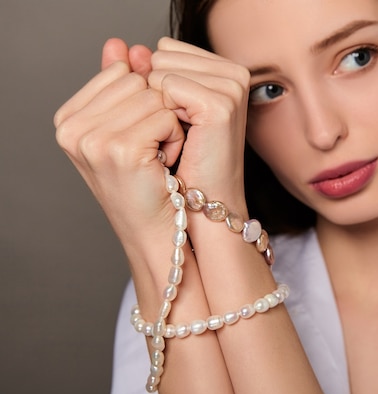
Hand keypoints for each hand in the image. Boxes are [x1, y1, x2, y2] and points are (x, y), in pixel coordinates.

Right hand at [54, 38, 185, 241]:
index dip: (143, 101)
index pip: (120, 72)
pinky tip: (163, 164)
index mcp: (67, 119)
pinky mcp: (121, 149)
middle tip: (150, 151)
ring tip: (157, 158)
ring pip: (155, 97)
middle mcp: (71, 128)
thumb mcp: (127, 128)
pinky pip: (167, 116)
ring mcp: (93, 139)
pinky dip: (175, 138)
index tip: (138, 137)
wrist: (155, 230)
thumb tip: (122, 45)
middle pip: (138, 81)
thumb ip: (120, 85)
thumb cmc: (146, 182)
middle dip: (157, 112)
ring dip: (168, 126)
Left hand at [147, 37, 251, 210]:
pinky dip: (162, 120)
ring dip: (155, 111)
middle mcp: (233, 73)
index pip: (163, 49)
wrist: (196, 210)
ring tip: (179, 140)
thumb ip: (138, 75)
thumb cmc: (177, 167)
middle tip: (176, 135)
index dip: (153, 87)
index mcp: (223, 70)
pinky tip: (181, 143)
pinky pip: (166, 88)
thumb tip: (118, 44)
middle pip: (160, 56)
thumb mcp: (155, 112)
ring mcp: (230, 88)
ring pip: (159, 72)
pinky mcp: (220, 105)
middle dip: (153, 98)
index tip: (173, 121)